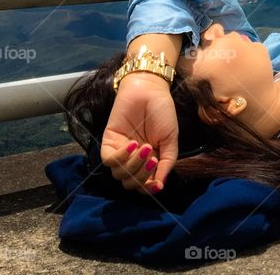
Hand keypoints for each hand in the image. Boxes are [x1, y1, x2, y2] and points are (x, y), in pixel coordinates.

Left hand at [100, 73, 177, 194]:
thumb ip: (167, 163)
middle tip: (153, 158)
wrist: (150, 90)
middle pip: (131, 183)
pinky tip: (133, 144)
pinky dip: (121, 156)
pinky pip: (109, 160)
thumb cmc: (163, 112)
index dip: (148, 188)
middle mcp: (133, 159)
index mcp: (149, 161)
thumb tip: (160, 186)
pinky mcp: (108, 142)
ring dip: (134, 165)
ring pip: (120, 174)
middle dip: (142, 175)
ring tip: (146, 148)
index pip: (144, 185)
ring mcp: (120, 151)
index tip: (157, 184)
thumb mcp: (171, 139)